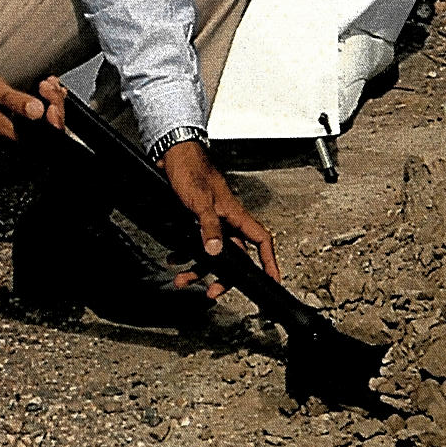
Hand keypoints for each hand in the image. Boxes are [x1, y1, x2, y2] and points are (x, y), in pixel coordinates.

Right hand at [0, 63, 59, 141]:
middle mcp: (14, 135)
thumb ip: (15, 101)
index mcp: (10, 133)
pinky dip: (44, 100)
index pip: (45, 135)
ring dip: (50, 100)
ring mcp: (15, 129)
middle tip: (48, 84)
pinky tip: (43, 87)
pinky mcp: (13, 121)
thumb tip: (37, 111)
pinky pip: (36, 115)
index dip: (55, 115)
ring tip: (46, 82)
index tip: (51, 94)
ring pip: (43, 121)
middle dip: (54, 103)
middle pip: (48, 129)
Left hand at [161, 139, 277, 286]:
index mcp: (235, 215)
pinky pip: (195, 245)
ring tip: (182, 279)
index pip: (261, 240)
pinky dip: (185, 255)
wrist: (173, 154)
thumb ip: (209, 226)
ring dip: (197, 269)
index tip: (273, 280)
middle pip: (234, 256)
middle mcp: (227, 220)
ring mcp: (212, 221)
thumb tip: (216, 251)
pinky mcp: (196, 220)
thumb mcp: (200, 201)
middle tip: (213, 292)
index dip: (269, 261)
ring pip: (211, 253)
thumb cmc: (191, 169)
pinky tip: (175, 258)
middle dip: (223, 277)